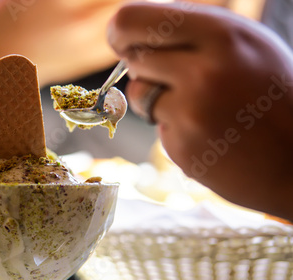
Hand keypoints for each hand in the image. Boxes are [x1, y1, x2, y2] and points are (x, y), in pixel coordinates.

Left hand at [108, 2, 292, 219]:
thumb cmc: (272, 96)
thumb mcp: (247, 45)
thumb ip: (194, 32)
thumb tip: (134, 28)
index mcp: (222, 34)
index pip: (136, 19)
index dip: (121, 30)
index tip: (121, 39)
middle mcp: (203, 71)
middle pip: (132, 57)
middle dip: (140, 64)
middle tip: (161, 72)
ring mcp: (191, 113)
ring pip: (137, 94)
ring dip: (153, 98)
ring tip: (197, 105)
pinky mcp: (183, 146)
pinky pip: (157, 126)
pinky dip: (173, 127)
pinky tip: (208, 132)